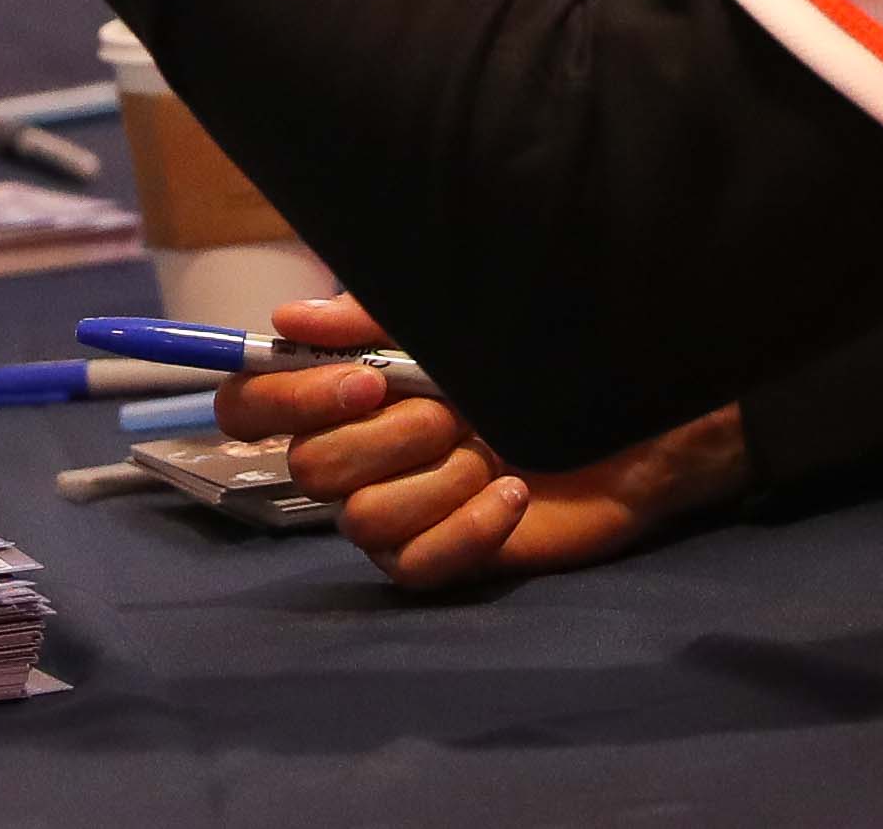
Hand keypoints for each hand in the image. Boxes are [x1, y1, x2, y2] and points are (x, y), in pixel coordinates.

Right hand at [211, 296, 749, 592]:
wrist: (631, 423)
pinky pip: (417, 565)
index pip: (251, 406)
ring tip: (491, 452)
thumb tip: (287, 318)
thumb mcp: (448, 321)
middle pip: (310, 468)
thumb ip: (366, 317)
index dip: (285, 401)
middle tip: (453, 412)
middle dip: (389, 437)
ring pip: (362, 520)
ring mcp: (397, 511)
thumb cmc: (537, 361)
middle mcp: (358, 454)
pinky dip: (468, 528)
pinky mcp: (442, 558)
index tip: (364, 381)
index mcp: (344, 391)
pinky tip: (513, 494)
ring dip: (437, 482)